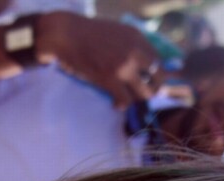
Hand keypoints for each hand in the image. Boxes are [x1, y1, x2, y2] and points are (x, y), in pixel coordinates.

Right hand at [36, 12, 163, 107]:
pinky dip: (121, 105)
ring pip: (145, 92)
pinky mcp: (110, 79)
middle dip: (153, 89)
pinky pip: (126, 100)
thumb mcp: (116, 33)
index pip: (158, 60)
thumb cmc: (87, 35)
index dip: (156, 74)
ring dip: (137, 99)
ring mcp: (124, 66)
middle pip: (158, 78)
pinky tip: (116, 103)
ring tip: (128, 99)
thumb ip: (131, 46)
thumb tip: (141, 66)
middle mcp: (135, 51)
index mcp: (137, 38)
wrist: (65, 34)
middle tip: (143, 94)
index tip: (149, 81)